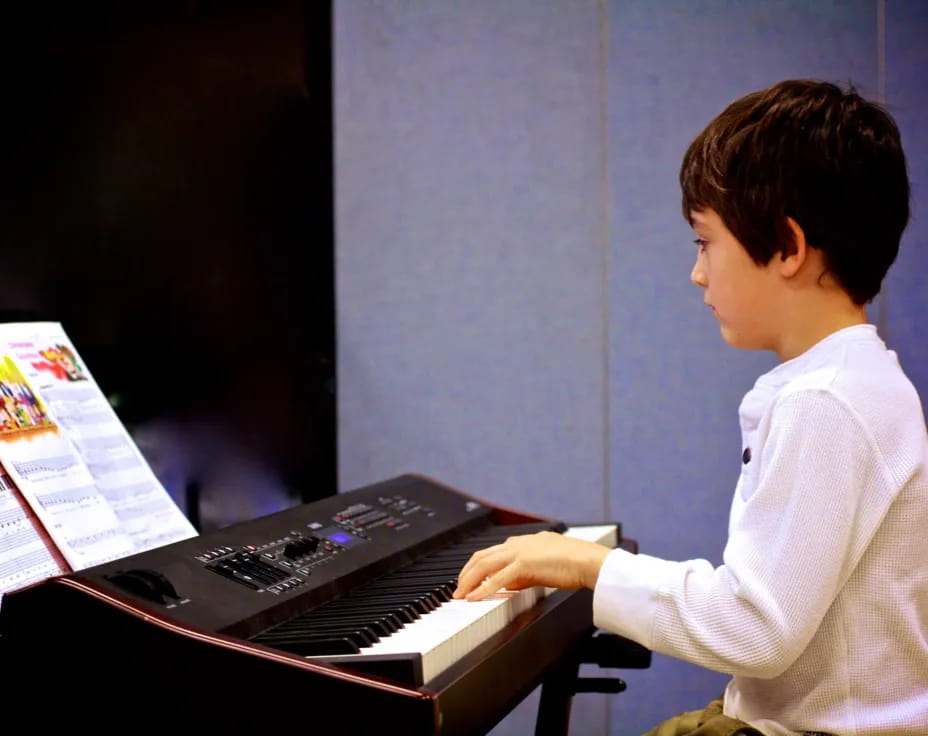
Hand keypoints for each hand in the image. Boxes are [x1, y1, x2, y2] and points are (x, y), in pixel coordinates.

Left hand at [452, 530, 610, 600]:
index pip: (493, 552)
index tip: (469, 578)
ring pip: (484, 564)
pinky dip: (482, 588)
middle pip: (482, 556)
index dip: (477, 566)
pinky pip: (497, 578)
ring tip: (460, 595)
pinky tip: (474, 598)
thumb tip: (510, 584)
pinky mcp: (524, 564)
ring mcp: (520, 552)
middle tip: (458, 588)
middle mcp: (519, 543)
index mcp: (525, 542)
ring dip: (468, 580)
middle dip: (466, 572)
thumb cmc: (576, 564)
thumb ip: (526, 573)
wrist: (590, 561)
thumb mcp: (545, 566)